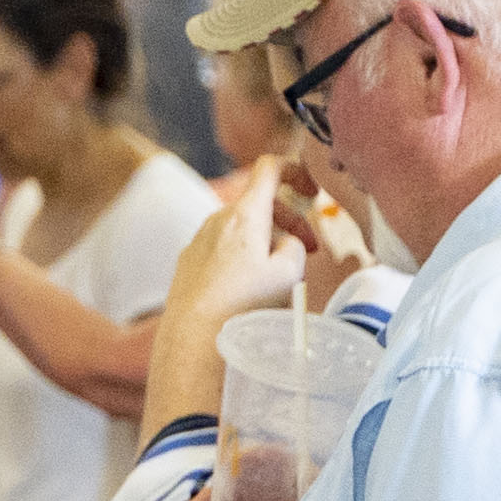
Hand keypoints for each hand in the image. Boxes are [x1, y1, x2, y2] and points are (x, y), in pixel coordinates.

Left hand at [167, 164, 309, 329]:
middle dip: (289, 220)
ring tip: (281, 272)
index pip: (269, 168)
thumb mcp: (290, 273)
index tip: (310, 189)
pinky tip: (251, 283)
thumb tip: (285, 241)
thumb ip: (295, 246)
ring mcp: (200, 238)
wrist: (193, 332)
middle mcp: (218, 219)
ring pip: (242, 226)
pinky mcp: (190, 259)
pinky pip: (223, 246)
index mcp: (245, 213)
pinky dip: (244, 253)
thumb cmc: (243, 303)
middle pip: (260, 202)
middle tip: (308, 247)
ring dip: (267, 239)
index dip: (295, 170)